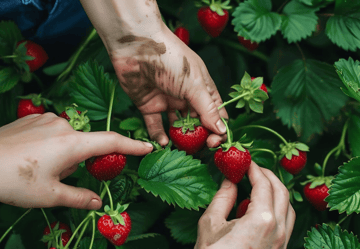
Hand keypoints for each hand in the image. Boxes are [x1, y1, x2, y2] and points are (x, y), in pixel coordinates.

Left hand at [0, 113, 152, 208]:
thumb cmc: (14, 181)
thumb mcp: (50, 195)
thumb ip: (79, 197)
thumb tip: (97, 203)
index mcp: (72, 144)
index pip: (111, 141)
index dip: (132, 145)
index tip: (148, 147)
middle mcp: (64, 125)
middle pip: (84, 144)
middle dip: (77, 162)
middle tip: (54, 177)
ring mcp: (47, 119)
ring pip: (66, 139)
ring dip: (62, 154)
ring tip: (38, 168)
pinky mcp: (34, 117)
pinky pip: (51, 132)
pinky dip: (49, 145)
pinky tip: (29, 156)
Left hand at [79, 0, 227, 146]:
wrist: (137, 47)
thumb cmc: (172, 59)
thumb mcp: (194, 85)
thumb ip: (208, 110)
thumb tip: (222, 131)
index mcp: (203, 88)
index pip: (216, 114)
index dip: (218, 129)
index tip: (215, 143)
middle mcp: (186, 96)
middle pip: (197, 123)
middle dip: (198, 137)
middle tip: (197, 149)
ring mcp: (168, 101)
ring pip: (176, 127)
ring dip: (179, 139)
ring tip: (180, 148)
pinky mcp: (148, 106)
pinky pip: (155, 125)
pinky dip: (159, 135)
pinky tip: (162, 142)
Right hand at [195, 162, 295, 248]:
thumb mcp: (211, 223)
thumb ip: (223, 197)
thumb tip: (230, 179)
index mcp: (262, 220)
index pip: (263, 183)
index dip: (254, 168)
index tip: (245, 160)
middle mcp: (279, 230)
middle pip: (282, 192)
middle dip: (269, 175)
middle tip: (254, 167)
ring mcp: (282, 243)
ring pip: (289, 207)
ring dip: (276, 191)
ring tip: (259, 184)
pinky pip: (286, 223)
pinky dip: (278, 208)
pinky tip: (260, 207)